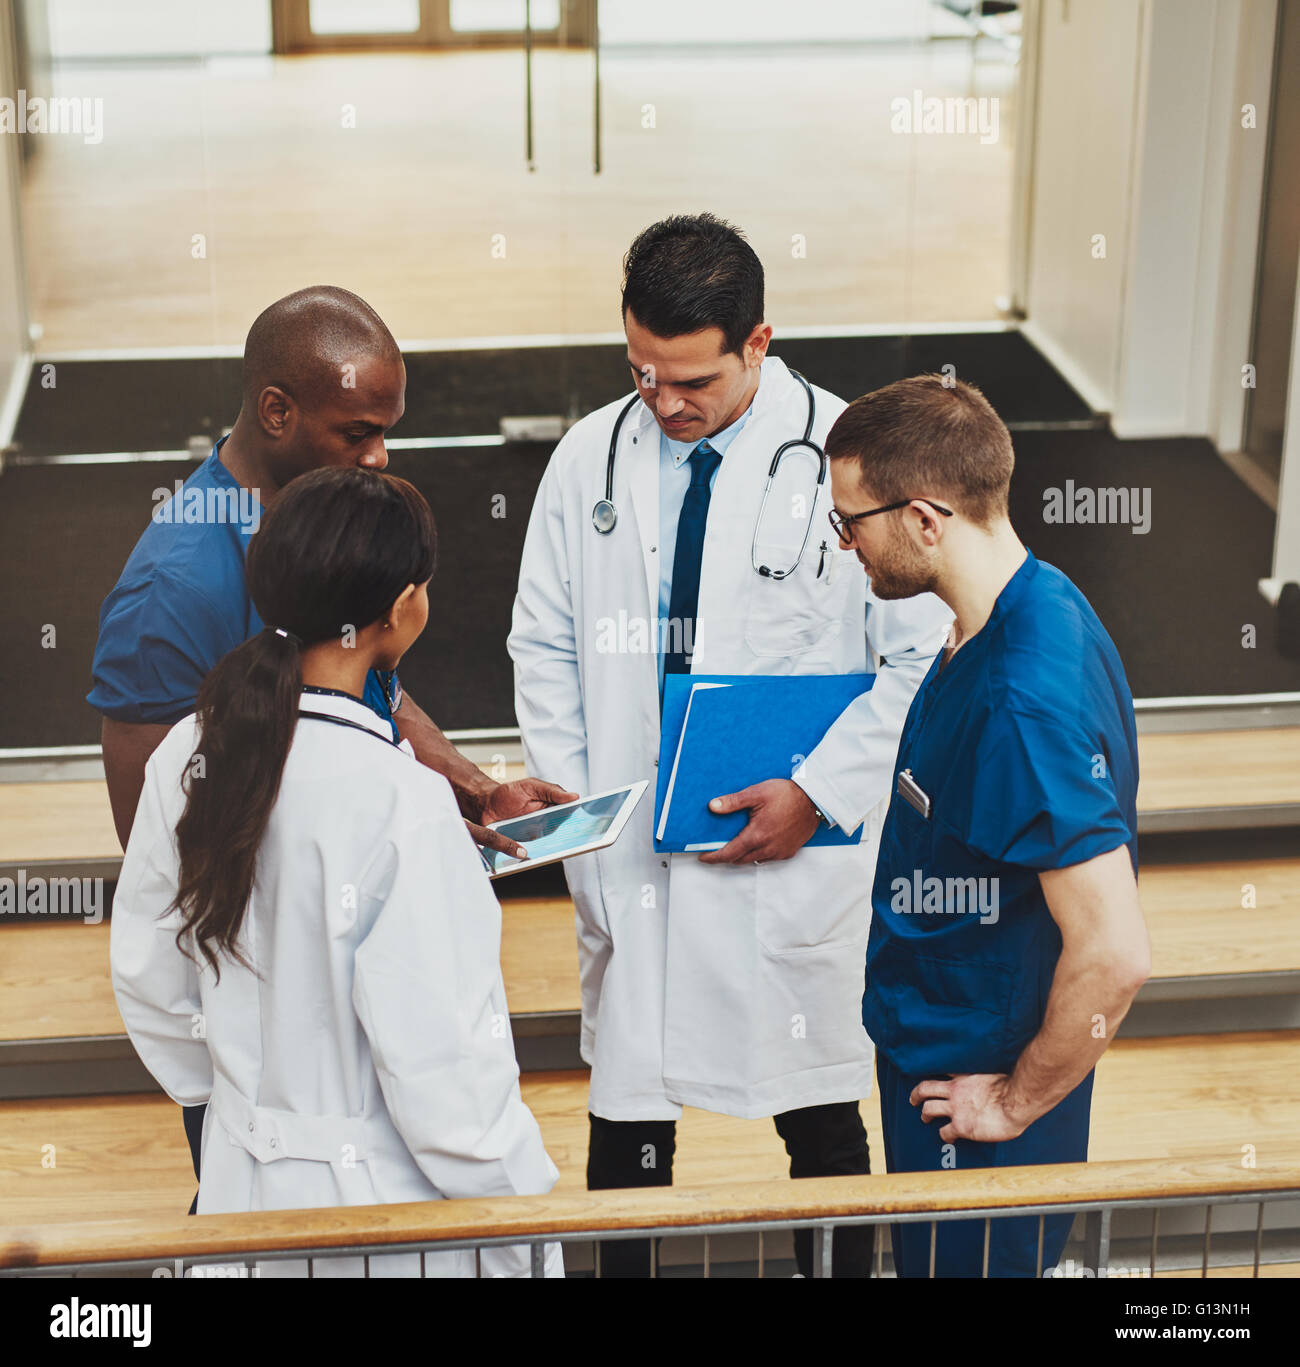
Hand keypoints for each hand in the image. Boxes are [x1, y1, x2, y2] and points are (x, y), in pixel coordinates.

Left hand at [475, 778, 578, 860]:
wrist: (484, 805)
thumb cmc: (508, 793)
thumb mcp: (532, 786)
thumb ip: (552, 791)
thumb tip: (574, 796)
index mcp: (553, 809)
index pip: (573, 817)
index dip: (584, 822)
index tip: (593, 824)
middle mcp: (546, 825)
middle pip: (565, 836)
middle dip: (573, 839)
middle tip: (578, 839)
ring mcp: (535, 838)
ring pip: (549, 848)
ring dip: (554, 849)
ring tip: (557, 848)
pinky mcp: (521, 847)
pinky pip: (531, 855)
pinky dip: (534, 857)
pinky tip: (535, 855)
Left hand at [697, 779, 820, 864]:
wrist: (815, 799)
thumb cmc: (787, 794)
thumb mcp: (756, 793)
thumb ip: (733, 802)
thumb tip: (712, 807)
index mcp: (757, 836)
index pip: (729, 853)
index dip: (713, 857)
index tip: (702, 857)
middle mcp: (767, 848)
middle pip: (739, 859)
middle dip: (725, 857)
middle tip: (714, 850)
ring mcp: (779, 852)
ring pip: (753, 860)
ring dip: (741, 856)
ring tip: (733, 845)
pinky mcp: (789, 851)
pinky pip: (768, 858)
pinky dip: (757, 854)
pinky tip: (755, 843)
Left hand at [909, 1074, 1029, 1142]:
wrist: (1016, 1103)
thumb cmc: (1012, 1089)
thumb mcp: (994, 1073)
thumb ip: (985, 1077)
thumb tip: (991, 1079)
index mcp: (964, 1076)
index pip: (942, 1069)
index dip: (933, 1072)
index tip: (930, 1075)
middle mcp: (955, 1090)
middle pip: (926, 1088)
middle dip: (917, 1093)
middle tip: (913, 1098)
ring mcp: (956, 1108)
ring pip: (929, 1108)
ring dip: (924, 1114)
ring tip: (925, 1118)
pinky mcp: (960, 1126)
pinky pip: (944, 1132)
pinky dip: (944, 1135)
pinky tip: (948, 1137)